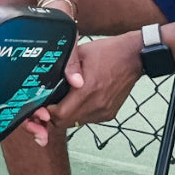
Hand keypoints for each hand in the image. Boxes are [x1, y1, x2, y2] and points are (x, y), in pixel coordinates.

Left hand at [20, 32, 144, 146]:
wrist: (133, 57)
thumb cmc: (107, 52)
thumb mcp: (80, 53)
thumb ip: (66, 68)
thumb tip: (51, 83)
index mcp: (87, 89)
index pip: (60, 115)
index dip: (46, 112)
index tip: (41, 105)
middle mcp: (97, 104)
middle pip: (65, 123)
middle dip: (53, 116)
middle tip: (48, 105)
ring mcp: (104, 111)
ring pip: (76, 122)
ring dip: (67, 115)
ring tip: (64, 100)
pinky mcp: (109, 113)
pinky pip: (88, 119)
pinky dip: (80, 113)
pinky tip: (79, 100)